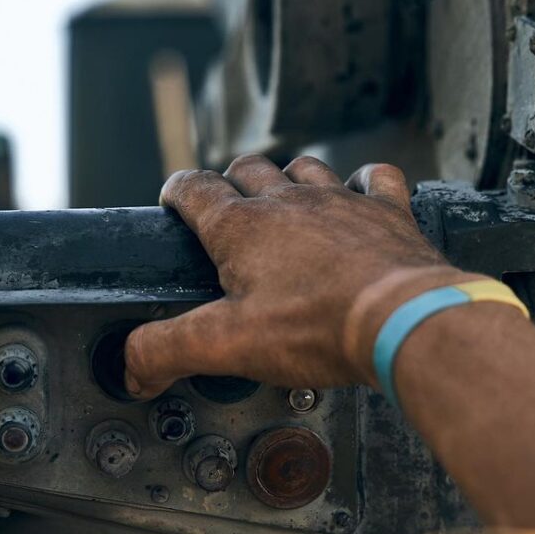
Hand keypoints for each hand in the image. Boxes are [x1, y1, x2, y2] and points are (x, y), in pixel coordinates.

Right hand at [124, 154, 479, 399]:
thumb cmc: (318, 327)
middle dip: (230, 182)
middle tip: (226, 204)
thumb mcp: (226, 345)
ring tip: (284, 198)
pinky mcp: (386, 212)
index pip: (194, 189)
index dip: (177, 192)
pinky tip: (359, 192)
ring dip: (289, 178)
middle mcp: (290, 202)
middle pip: (248, 170)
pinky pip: (374, 177)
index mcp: (242, 226)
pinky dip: (363, 181)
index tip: (173, 200)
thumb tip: (132, 365)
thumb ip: (167, 350)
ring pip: (305, 168)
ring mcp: (341, 201)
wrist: (402, 319)